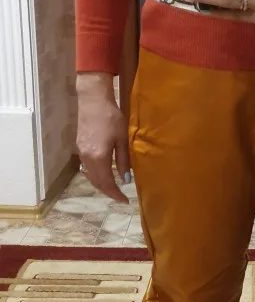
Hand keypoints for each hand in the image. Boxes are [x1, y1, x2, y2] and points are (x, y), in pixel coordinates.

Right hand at [76, 73, 129, 202]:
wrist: (93, 101)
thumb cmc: (112, 118)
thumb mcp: (122, 139)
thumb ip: (123, 161)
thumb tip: (126, 179)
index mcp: (99, 157)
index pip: (106, 183)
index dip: (115, 194)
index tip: (125, 200)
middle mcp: (87, 158)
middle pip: (96, 182)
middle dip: (108, 192)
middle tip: (121, 197)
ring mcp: (81, 153)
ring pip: (90, 176)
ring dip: (101, 185)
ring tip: (114, 188)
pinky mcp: (80, 148)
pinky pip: (87, 168)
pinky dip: (96, 175)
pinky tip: (105, 174)